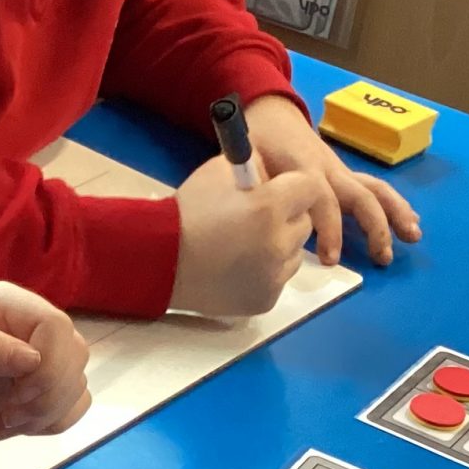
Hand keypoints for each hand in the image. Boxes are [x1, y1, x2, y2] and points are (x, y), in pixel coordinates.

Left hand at [0, 283, 90, 441]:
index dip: (48, 365)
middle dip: (46, 396)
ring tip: (3, 423)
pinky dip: (51, 423)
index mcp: (7, 304)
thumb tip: (31, 358)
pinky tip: (16, 426)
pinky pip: (75, 404)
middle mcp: (31, 326)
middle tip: (6, 416)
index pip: (55, 326)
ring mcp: (43, 357)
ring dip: (45, 414)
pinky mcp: (46, 387)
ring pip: (76, 382)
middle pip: (74, 354)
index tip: (17, 394)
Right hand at [170, 153, 325, 317]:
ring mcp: (274, 276)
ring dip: (279, 247)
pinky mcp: (267, 300)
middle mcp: (279, 244)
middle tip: (257, 219)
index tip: (277, 191)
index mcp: (269, 207)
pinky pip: (279, 278)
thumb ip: (255, 168)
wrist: (158, 260)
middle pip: (305, 224)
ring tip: (244, 245)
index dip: (294, 187)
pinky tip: (237, 268)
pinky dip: (265, 272)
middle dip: (286, 218)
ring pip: (295, 254)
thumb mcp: (219, 172)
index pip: (310, 189)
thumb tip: (277, 174)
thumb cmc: (187, 211)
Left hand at [244, 94, 421, 268]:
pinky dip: (393, 206)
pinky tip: (408, 224)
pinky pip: (373, 188)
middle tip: (382, 256)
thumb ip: (255, 187)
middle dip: (376, 225)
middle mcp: (329, 169)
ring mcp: (339, 171)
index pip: (325, 199)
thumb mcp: (248, 163)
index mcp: (305, 168)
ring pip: (374, 189)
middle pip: (361, 194)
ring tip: (412, 236)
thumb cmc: (258, 143)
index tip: (330, 258)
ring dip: (397, 213)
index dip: (330, 229)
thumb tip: (260, 217)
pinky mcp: (343, 175)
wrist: (272, 115)